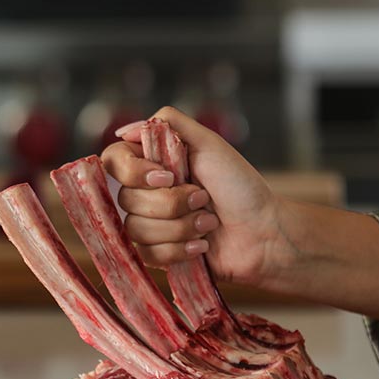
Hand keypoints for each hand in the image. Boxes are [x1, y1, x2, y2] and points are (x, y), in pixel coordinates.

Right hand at [100, 107, 378, 321]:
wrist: (264, 233)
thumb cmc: (241, 187)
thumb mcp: (208, 143)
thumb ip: (168, 124)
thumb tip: (123, 130)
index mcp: (154, 163)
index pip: (114, 161)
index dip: (133, 172)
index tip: (167, 176)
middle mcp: (147, 193)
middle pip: (126, 199)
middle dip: (172, 203)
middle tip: (204, 200)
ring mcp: (152, 225)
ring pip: (136, 229)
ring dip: (179, 227)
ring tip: (208, 224)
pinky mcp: (159, 254)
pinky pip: (147, 254)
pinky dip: (179, 250)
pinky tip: (202, 245)